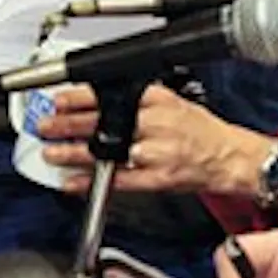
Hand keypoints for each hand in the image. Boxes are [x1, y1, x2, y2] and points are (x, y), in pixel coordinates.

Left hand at [39, 83, 273, 195]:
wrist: (231, 157)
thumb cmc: (204, 132)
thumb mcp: (175, 102)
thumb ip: (142, 101)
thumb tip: (103, 101)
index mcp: (159, 100)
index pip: (112, 95)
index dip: (81, 98)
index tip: (60, 99)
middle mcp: (157, 124)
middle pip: (104, 122)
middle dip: (69, 125)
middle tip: (46, 125)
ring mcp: (156, 153)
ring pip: (107, 152)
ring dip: (74, 154)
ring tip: (52, 153)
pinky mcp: (157, 179)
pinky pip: (118, 181)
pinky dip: (92, 183)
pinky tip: (73, 182)